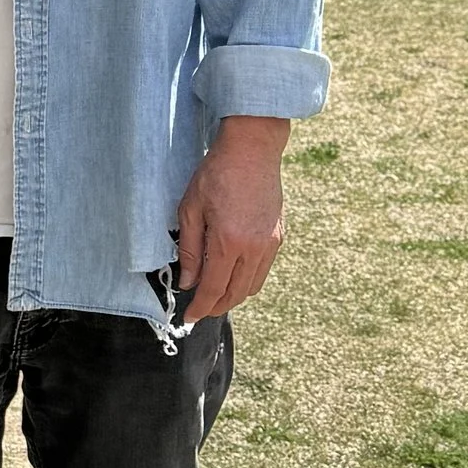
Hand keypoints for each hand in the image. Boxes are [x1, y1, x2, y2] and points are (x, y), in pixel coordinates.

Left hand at [174, 117, 289, 321]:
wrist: (252, 149)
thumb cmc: (216, 173)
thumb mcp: (191, 209)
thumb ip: (190, 250)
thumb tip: (188, 282)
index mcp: (229, 242)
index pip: (213, 289)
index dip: (200, 308)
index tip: (189, 318)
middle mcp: (254, 248)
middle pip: (235, 294)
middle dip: (216, 306)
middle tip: (200, 309)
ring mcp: (270, 243)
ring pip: (252, 286)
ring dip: (233, 296)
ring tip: (215, 293)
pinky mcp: (279, 237)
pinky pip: (262, 270)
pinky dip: (247, 280)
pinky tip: (232, 273)